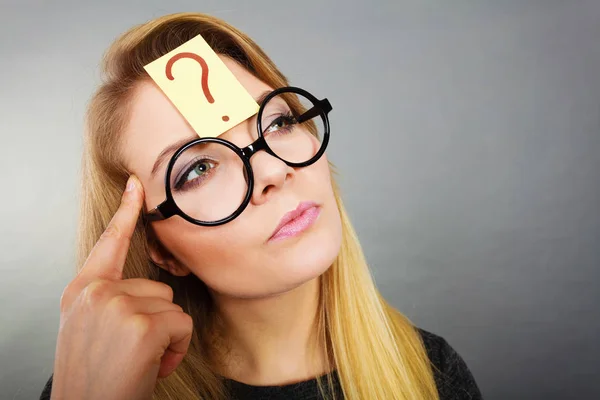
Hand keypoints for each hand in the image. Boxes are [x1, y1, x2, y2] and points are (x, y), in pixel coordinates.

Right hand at [50, 176, 192, 399]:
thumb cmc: (96, 374)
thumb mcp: (90, 328)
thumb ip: (109, 299)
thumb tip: (145, 286)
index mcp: (82, 291)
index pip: (108, 243)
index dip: (126, 213)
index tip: (138, 185)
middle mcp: (96, 292)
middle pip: (157, 287)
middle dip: (155, 320)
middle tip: (131, 350)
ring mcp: (117, 306)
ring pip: (171, 306)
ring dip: (166, 336)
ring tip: (139, 359)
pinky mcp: (142, 325)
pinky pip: (181, 324)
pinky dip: (176, 348)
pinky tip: (152, 366)